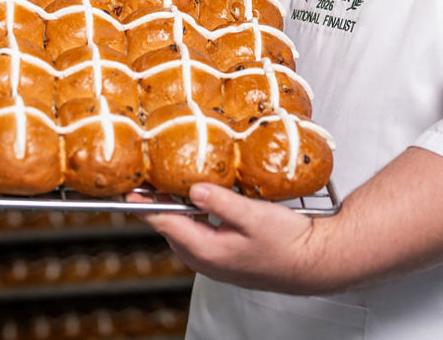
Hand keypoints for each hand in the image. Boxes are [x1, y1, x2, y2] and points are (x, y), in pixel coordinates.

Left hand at [134, 183, 329, 293]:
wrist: (314, 263)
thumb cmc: (288, 242)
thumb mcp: (253, 216)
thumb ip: (220, 202)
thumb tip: (193, 189)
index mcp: (207, 251)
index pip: (165, 225)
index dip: (145, 205)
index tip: (129, 191)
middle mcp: (206, 261)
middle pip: (171, 229)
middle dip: (160, 204)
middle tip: (151, 179)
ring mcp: (216, 263)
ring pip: (186, 232)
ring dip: (178, 210)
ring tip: (174, 185)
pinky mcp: (227, 259)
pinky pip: (200, 235)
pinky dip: (194, 217)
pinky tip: (203, 201)